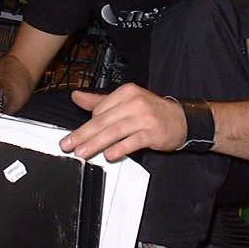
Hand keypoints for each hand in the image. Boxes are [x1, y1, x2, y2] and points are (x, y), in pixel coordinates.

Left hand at [59, 83, 186, 160]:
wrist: (180, 119)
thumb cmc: (150, 111)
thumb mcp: (126, 101)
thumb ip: (99, 101)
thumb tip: (76, 96)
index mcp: (126, 92)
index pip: (100, 109)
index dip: (87, 124)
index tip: (75, 137)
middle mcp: (135, 103)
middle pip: (103, 120)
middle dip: (83, 134)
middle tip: (68, 144)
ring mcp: (145, 118)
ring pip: (115, 131)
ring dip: (96, 143)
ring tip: (82, 152)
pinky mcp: (153, 133)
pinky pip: (132, 141)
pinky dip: (120, 148)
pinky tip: (109, 155)